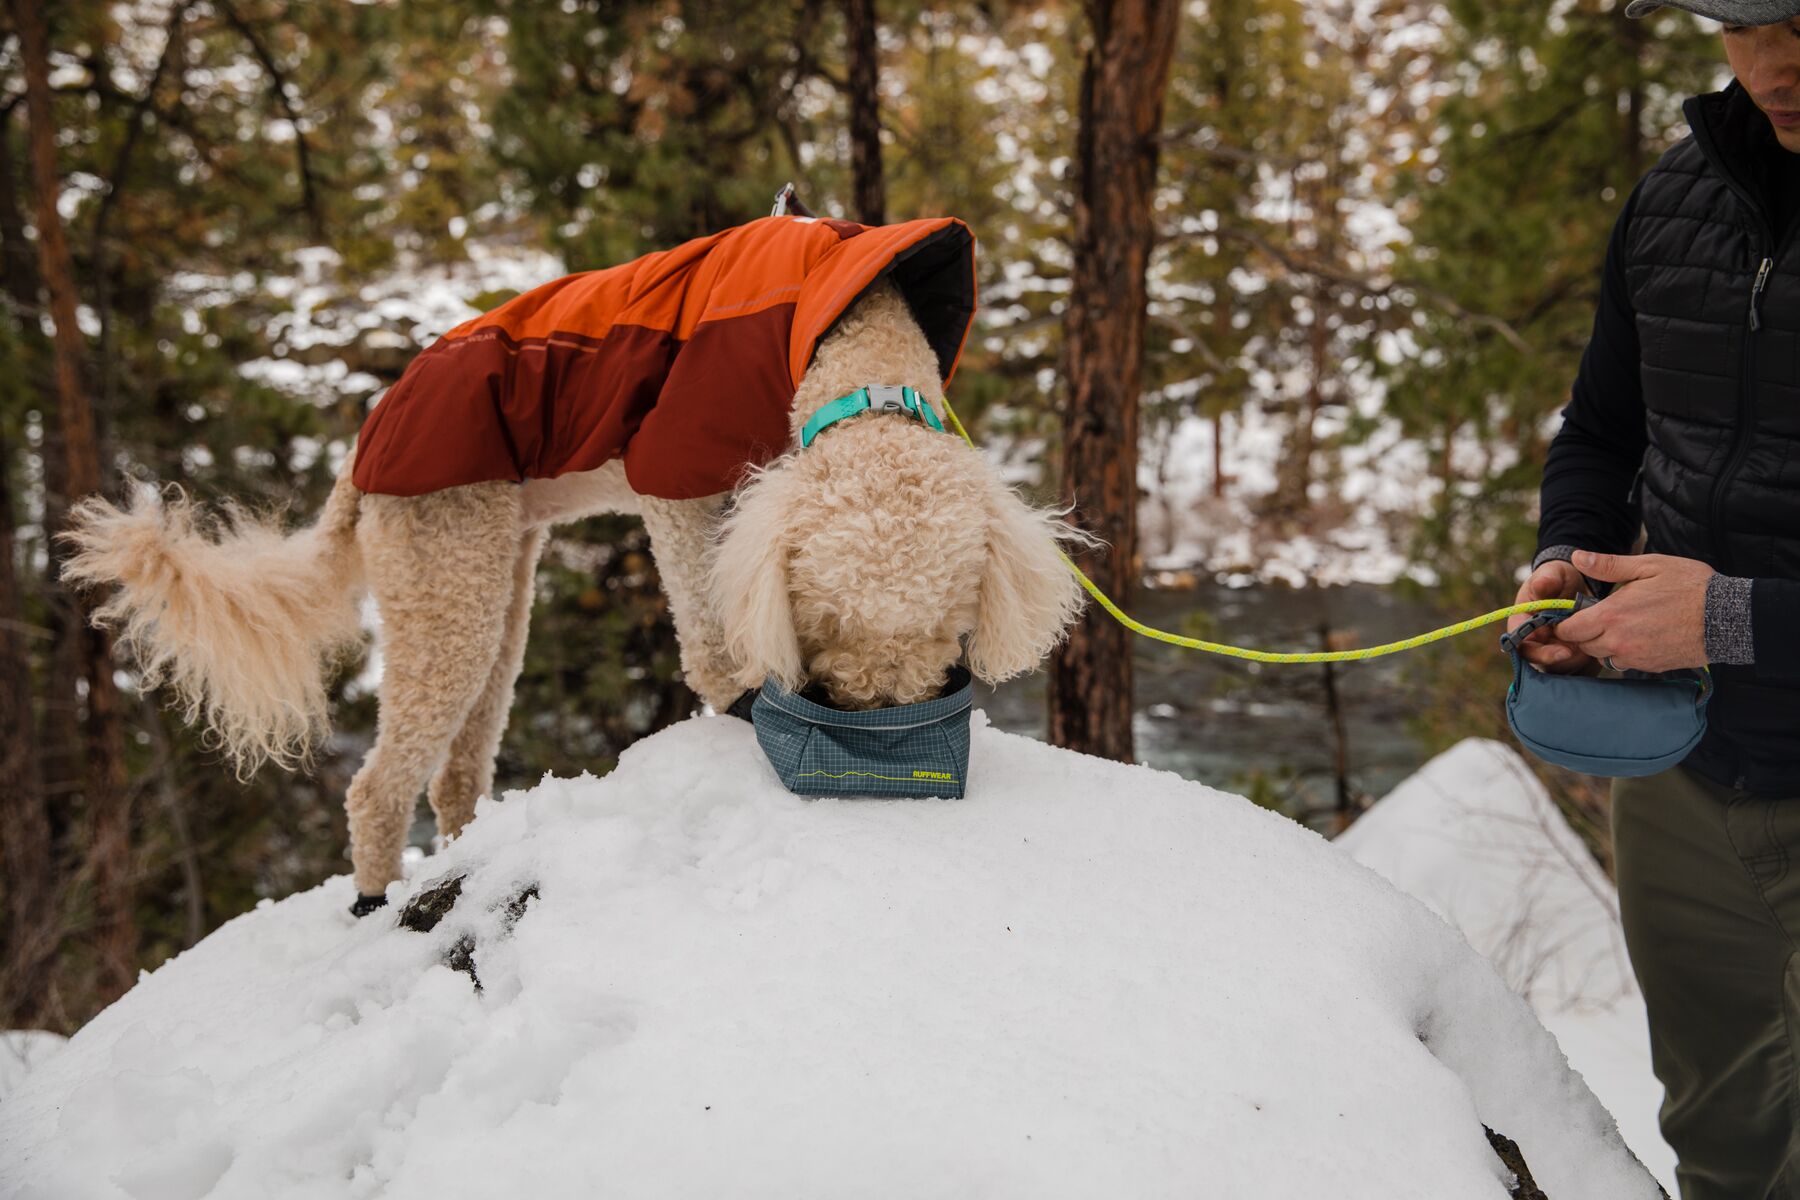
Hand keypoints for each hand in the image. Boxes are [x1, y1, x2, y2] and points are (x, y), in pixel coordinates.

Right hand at [1507, 559, 1594, 673]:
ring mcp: (1550, 651)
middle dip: (1565, 661)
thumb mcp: (1552, 574)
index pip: (1524, 648)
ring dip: (1578, 663)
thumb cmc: (1558, 579)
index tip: (1565, 651)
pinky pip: (1576, 670)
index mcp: (1522, 625)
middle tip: (1586, 652)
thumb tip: (1542, 584)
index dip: (1542, 654)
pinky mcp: (1568, 657)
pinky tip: (1600, 653)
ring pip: (1561, 669)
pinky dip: (1588, 665)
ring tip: (1595, 648)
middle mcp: (1533, 642)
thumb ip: (1547, 579)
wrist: (1575, 586)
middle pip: (1543, 664)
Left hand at [1552, 551, 1712, 672]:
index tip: (1576, 612)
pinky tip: (1640, 636)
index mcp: (1612, 615)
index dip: (1568, 622)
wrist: (1727, 617)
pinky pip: (1625, 664)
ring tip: (1623, 625)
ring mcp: (1635, 657)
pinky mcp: (1651, 667)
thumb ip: (1608, 565)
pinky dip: (1625, 653)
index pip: (1569, 629)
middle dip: (1585, 632)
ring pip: (1603, 656)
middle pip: (1583, 645)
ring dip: (1605, 644)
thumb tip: (1577, 557)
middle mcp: (1619, 641)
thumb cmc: (1690, 586)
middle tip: (1602, 616)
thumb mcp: (1649, 566)